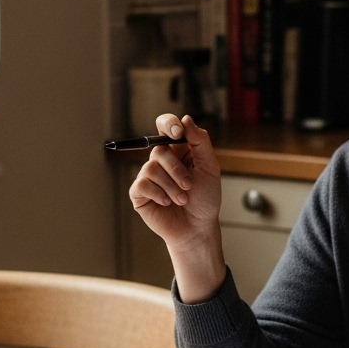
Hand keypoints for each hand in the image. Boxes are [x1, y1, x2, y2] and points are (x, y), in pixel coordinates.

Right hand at [128, 114, 225, 302]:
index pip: (166, 125)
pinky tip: (168, 203)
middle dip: (177, 170)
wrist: (197, 227)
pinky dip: (159, 194)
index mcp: (178, 149)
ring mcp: (148, 176)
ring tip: (182, 199)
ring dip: (171, 186)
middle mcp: (161, 160)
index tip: (177, 132)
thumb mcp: (210, 168)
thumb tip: (186, 120)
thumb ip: (200, 142)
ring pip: (151, 168)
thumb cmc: (205, 199)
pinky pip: (143, 184)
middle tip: (189, 185)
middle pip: (159, 150)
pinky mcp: (139, 192)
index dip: (169, 124)